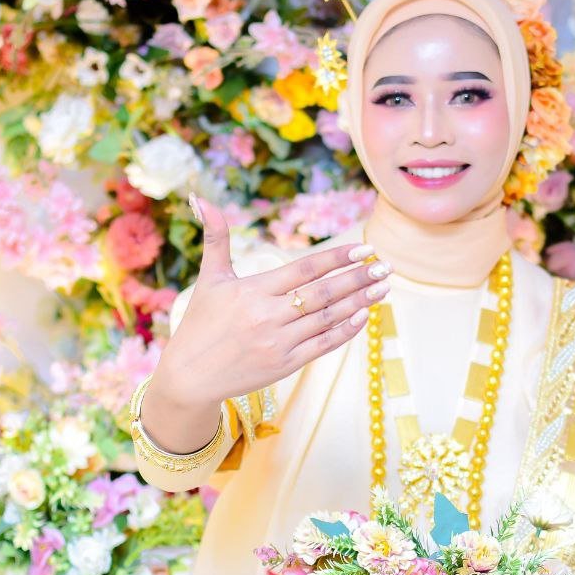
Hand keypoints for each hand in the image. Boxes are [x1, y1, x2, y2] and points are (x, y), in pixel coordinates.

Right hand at [144, 195, 391, 439]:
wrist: (190, 377)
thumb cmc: (200, 324)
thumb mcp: (209, 279)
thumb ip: (215, 238)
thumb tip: (200, 198)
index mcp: (253, 291)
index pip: (304, 269)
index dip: (337, 258)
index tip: (364, 249)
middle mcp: (268, 316)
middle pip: (323, 294)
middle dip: (357, 278)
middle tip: (385, 266)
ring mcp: (279, 342)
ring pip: (328, 318)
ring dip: (359, 302)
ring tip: (383, 287)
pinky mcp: (285, 365)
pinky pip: (323, 345)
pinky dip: (345, 330)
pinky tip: (363, 315)